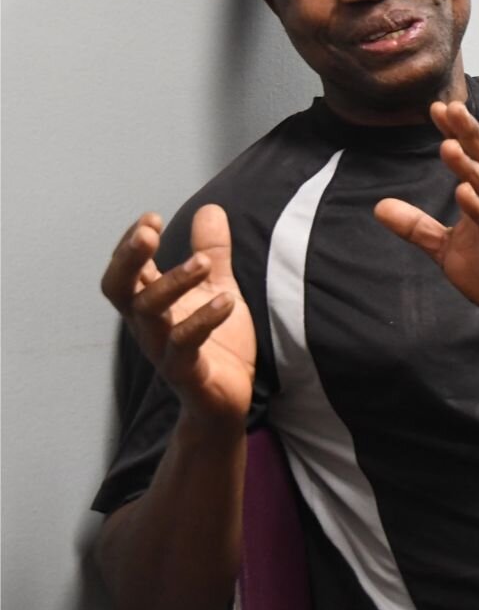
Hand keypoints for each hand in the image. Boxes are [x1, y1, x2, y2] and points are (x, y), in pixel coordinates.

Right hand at [100, 206, 255, 422]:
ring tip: (202, 263)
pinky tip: (226, 301)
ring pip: (150, 314)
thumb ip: (213, 252)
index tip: (149, 218)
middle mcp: (148, 325)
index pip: (127, 270)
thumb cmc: (218, 343)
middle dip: (128, 259)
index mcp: (152, 303)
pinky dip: (203, 320)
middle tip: (148, 233)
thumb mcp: (220, 288)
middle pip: (120, 289)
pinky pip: (184, 345)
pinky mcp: (185, 372)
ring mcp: (162, 349)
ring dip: (173, 283)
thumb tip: (210, 208)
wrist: (227, 400)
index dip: (130, 244)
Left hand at [375, 102, 478, 332]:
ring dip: (469, 166)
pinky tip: (464, 192)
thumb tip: (379, 207)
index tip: (436, 108)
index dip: (456, 132)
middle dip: (468, 133)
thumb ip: (417, 226)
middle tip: (450, 107)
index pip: (472, 157)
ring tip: (448, 145)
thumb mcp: (446, 247)